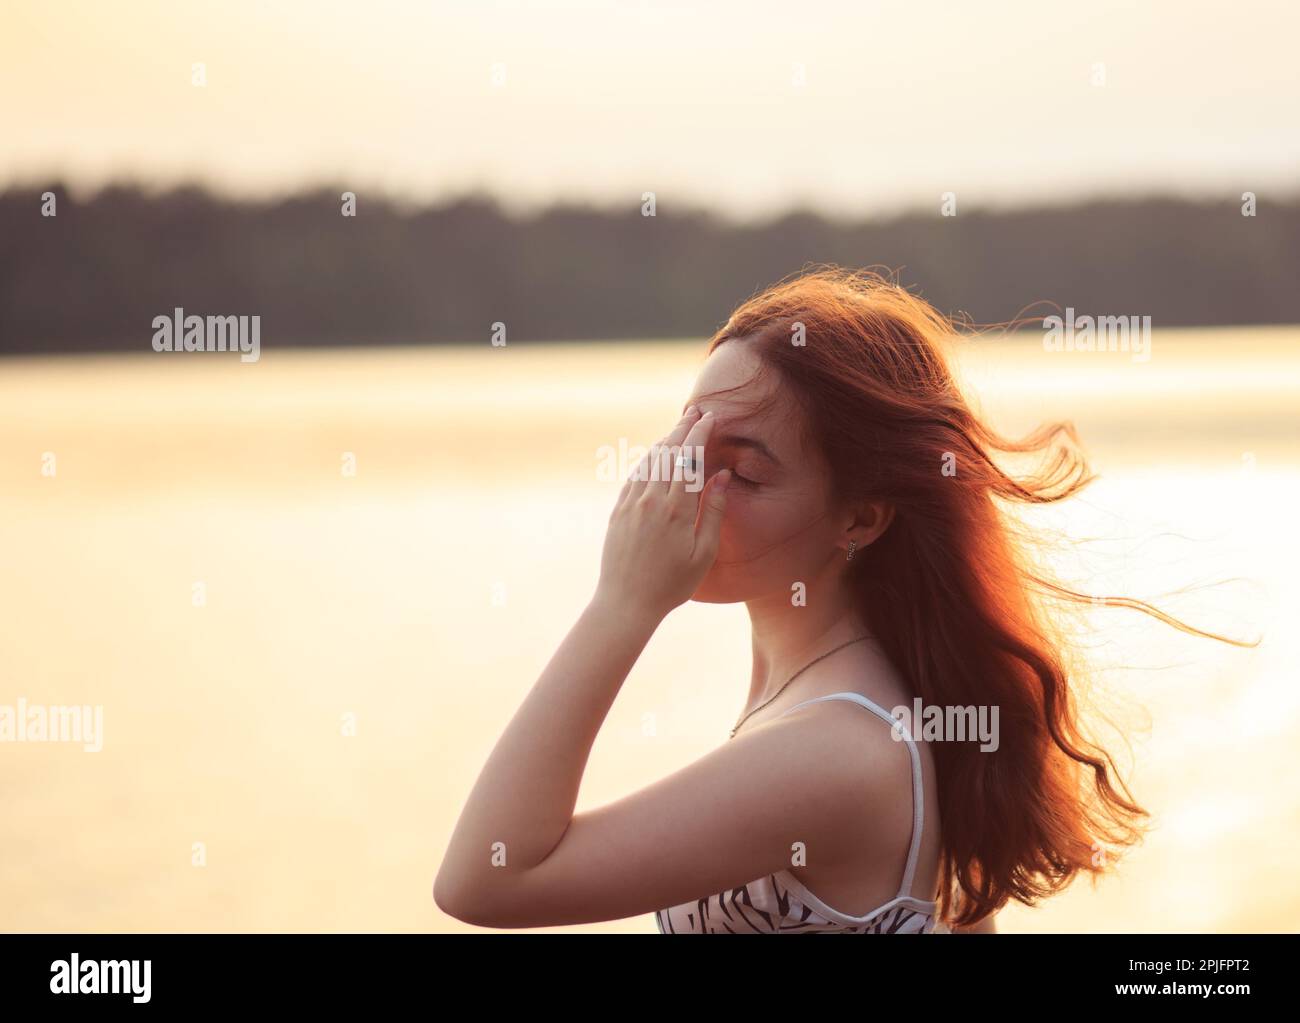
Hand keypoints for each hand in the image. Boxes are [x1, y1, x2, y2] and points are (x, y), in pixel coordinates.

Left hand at [595, 406, 730, 621]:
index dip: (700, 434)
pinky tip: (656, 454)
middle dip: (683, 428)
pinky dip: (648, 459)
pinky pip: (634, 475)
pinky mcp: (618, 511)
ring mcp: (631, 503)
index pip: (689, 459)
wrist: (625, 603)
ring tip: (679, 426)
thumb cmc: (671, 584)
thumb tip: (721, 476)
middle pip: (668, 452)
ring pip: (649, 460)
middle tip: (697, 411)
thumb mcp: (703, 553)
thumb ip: (713, 511)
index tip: (710, 418)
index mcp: (676, 509)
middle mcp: (651, 499)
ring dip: (665, 440)